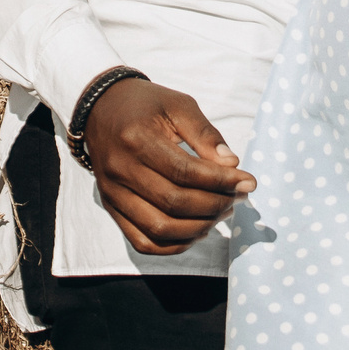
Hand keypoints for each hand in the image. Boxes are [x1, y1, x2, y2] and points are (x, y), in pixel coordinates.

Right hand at [81, 78, 255, 255]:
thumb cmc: (144, 104)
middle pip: (175, 203)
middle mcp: (121, 170)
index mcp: (136, 139)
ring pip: (161, 228)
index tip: (248, 182)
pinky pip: (143, 242)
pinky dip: (175, 244)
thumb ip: (206, 134)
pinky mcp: (111, 208)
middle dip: (215, 204)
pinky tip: (197, 230)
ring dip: (199, 227)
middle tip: (238, 196)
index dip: (221, 181)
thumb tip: (233, 165)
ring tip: (222, 212)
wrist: (100, 108)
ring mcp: (113, 193)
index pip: (185, 172)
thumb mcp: (178, 105)